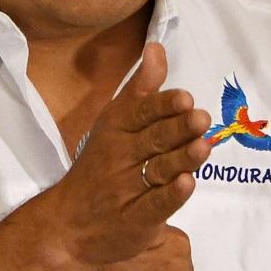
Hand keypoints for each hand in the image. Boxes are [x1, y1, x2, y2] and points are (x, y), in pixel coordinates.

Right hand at [47, 43, 211, 267]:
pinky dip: (171, 196)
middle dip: (178, 129)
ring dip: (182, 158)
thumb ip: (141, 89)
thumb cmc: (100, 164)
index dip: (164, 106)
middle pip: (153, 140)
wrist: (67, 223)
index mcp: (116, 129)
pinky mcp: (136, 220)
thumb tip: (157, 47)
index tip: (185, 98)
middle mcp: (121, 157)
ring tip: (203, 147)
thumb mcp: (114, 122)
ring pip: (159, 170)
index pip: (142, 113)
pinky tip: (187, 183)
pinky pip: (155, 205)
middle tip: (201, 118)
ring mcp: (127, 190)